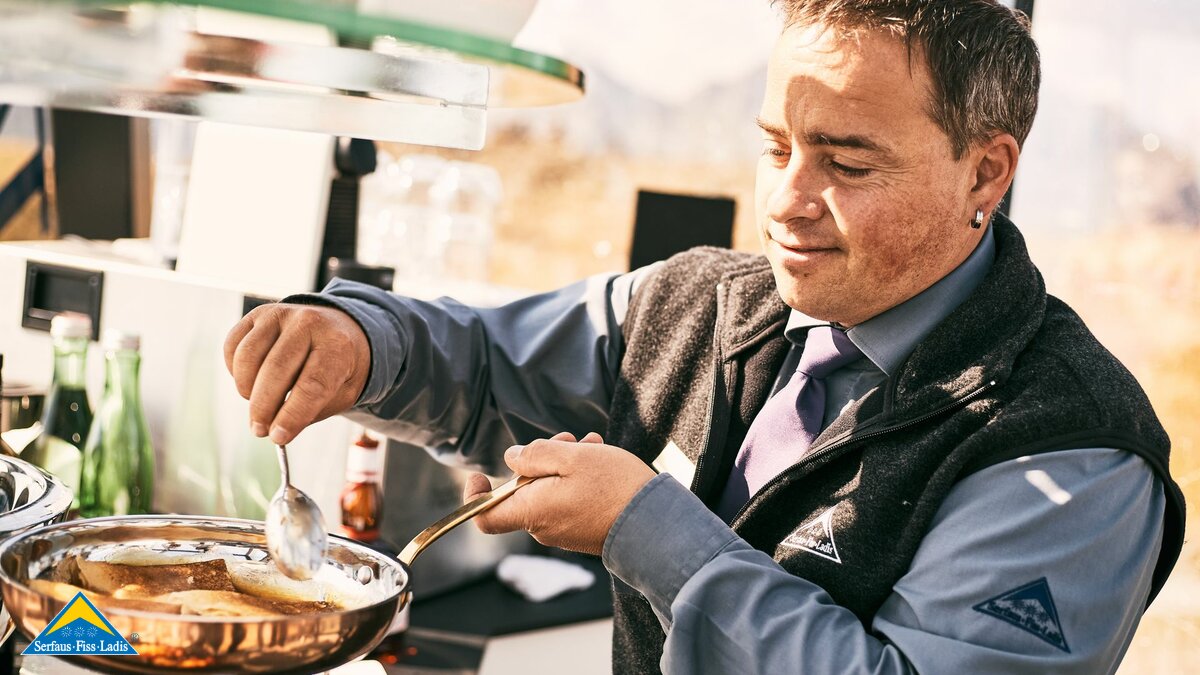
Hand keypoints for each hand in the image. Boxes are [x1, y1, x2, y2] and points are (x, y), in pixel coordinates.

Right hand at [224, 303, 369, 443]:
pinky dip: (235, 371)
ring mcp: (281, 314)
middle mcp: (309, 323)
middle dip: (263, 408)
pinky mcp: (258, 314)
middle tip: (260, 430)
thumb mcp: (343, 393)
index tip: (278, 437)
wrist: (339, 328)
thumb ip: (312, 411)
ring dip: (247, 390)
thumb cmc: (339, 368)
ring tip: (259, 405)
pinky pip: (234, 346)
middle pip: (276, 370)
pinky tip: (251, 382)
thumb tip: (276, 431)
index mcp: (338, 345)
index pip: (312, 385)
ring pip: (249, 357)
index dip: (292, 415)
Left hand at [463, 432, 656, 554]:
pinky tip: (599, 459)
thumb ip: (535, 455)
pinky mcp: (583, 532)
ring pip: (549, 492)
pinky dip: (576, 479)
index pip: (484, 516)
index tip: (479, 473)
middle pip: (523, 492)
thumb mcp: (572, 457)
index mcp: (532, 512)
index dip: (476, 495)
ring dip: (564, 464)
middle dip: (539, 461)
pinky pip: (568, 502)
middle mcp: (543, 528)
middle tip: (566, 439)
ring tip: (591, 444)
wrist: (657, 524)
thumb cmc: (614, 488)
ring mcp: (564, 532)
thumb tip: (511, 458)